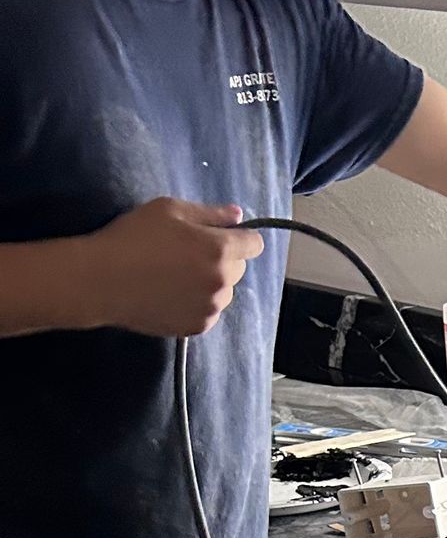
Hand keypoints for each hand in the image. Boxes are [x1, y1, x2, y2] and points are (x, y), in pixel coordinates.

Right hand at [83, 199, 264, 336]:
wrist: (101, 280)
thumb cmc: (132, 237)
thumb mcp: (169, 210)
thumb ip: (210, 213)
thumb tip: (239, 216)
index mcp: (220, 250)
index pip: (254, 244)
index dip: (240, 237)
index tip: (221, 236)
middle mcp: (223, 282)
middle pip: (239, 268)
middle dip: (223, 259)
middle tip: (188, 254)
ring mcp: (211, 308)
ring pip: (224, 292)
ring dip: (211, 283)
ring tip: (176, 276)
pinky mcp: (197, 327)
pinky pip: (209, 312)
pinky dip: (198, 304)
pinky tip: (171, 295)